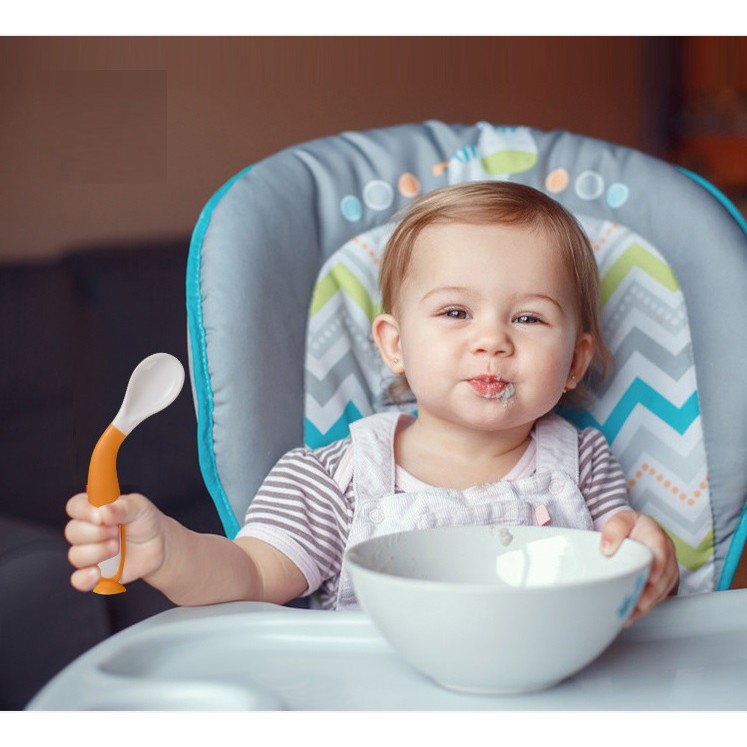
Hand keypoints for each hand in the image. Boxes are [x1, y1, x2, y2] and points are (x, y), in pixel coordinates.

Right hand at [65, 492, 167, 591]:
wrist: (160, 546)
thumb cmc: (145, 522)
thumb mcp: (139, 507)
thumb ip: (121, 507)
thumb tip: (103, 510)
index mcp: (94, 509)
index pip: (75, 506)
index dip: (82, 511)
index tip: (99, 517)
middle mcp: (87, 530)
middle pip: (72, 531)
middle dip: (96, 533)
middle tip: (116, 531)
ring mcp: (89, 552)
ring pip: (75, 555)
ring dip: (97, 552)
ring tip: (117, 547)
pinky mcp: (95, 572)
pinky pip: (78, 580)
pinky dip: (84, 578)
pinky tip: (97, 573)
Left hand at [600, 509, 678, 625]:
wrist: (630, 530)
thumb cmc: (627, 526)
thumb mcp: (619, 521)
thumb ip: (613, 531)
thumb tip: (607, 548)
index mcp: (656, 537)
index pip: (661, 552)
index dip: (658, 567)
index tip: (650, 579)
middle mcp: (666, 554)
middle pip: (664, 576)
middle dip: (652, 592)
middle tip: (638, 604)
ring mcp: (666, 569)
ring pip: (662, 589)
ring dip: (648, 604)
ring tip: (631, 614)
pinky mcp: (662, 581)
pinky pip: (657, 596)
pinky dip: (645, 606)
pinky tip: (632, 615)